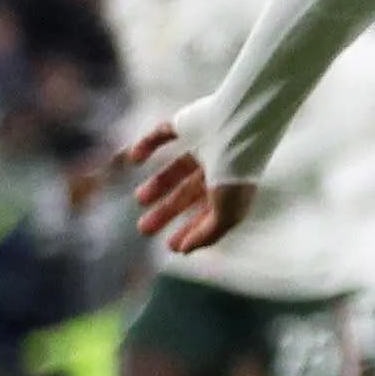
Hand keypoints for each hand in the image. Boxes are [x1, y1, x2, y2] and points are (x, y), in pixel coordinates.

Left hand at [120, 120, 255, 254]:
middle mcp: (217, 168)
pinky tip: (133, 159)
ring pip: (176, 168)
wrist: (241, 125)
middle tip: (144, 229)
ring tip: (139, 199)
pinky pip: (161, 135)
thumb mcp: (227, 213)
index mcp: (230, 189)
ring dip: (157, 184)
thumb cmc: (238, 171)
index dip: (190, 230)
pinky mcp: (185, 124)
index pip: (207, 213)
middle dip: (167, 211)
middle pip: (188, 193)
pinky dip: (145, 145)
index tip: (171, 246)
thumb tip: (184, 251)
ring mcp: (202, 145)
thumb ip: (206, 234)